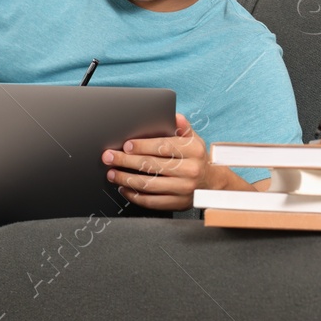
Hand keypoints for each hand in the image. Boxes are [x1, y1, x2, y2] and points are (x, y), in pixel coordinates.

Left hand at [101, 113, 215, 210]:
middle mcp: (189, 170)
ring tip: (112, 173)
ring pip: (148, 184)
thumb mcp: (194, 140)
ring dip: (125, 179)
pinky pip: (151, 201)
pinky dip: (134, 195)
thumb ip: (182, 128)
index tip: (126, 146)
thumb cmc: (196, 158)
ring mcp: (183, 189)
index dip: (142, 146)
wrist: (211, 183)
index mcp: (193, 151)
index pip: (163, 146)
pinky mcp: (177, 204)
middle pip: (151, 165)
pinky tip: (123, 189)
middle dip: (125, 161)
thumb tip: (174, 117)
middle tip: (109, 157)